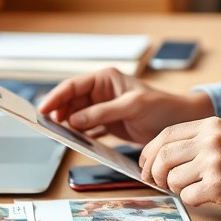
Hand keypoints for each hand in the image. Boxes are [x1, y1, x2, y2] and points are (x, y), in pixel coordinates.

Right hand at [37, 67, 213, 144]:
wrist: (178, 122)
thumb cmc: (161, 107)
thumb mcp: (132, 107)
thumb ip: (103, 112)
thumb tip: (75, 119)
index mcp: (106, 79)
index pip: (73, 86)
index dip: (56, 97)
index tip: (42, 110)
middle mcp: (101, 92)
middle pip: (70, 102)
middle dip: (58, 113)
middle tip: (48, 128)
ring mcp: (102, 108)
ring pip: (75, 116)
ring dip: (67, 126)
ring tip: (58, 136)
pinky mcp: (106, 124)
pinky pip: (86, 129)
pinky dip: (79, 135)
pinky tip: (73, 141)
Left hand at [140, 117, 220, 218]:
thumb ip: (202, 139)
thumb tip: (166, 153)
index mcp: (212, 125)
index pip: (165, 135)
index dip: (149, 152)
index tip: (145, 164)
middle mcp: (210, 141)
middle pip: (163, 157)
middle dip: (155, 174)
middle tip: (159, 183)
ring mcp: (214, 163)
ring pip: (173, 179)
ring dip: (177, 189)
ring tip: (194, 189)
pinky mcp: (218, 186)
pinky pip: (188, 197)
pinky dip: (193, 201)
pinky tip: (208, 197)